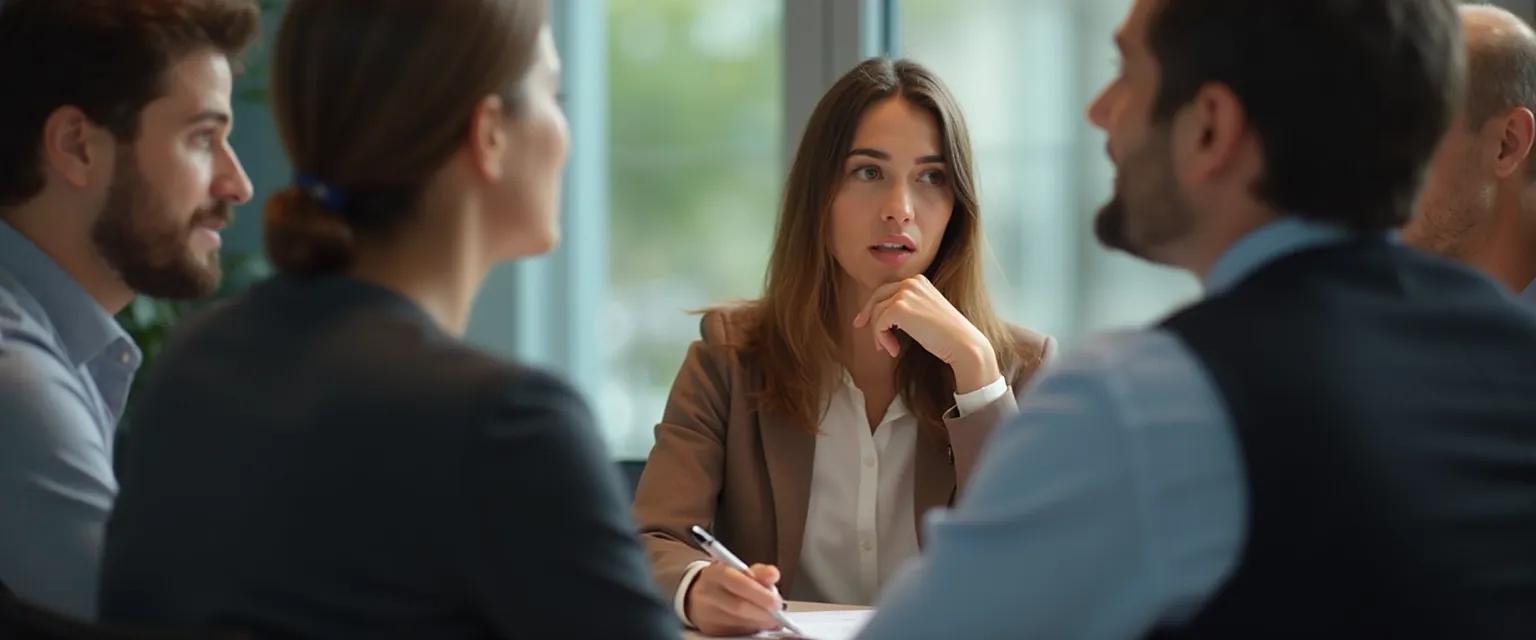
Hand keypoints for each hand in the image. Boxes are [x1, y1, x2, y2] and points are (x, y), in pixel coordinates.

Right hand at [685, 562, 785, 635]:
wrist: (697, 596)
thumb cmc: (724, 582)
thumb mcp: (739, 570)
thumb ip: (759, 572)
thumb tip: (773, 574)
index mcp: (716, 573)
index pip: (738, 583)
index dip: (760, 594)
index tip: (777, 602)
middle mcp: (708, 594)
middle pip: (739, 607)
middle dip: (763, 613)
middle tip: (779, 615)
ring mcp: (707, 614)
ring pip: (739, 623)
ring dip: (760, 622)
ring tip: (770, 618)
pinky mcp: (710, 630)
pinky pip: (736, 632)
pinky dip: (752, 629)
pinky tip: (758, 623)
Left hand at [852, 275, 1001, 392]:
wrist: (962, 343)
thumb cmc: (947, 335)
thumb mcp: (926, 313)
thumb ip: (908, 308)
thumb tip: (883, 316)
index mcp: (918, 281)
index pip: (888, 290)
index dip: (875, 305)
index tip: (866, 320)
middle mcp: (911, 282)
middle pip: (877, 296)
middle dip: (868, 313)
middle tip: (860, 327)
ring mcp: (905, 293)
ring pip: (877, 313)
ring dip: (879, 334)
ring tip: (890, 349)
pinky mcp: (899, 308)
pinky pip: (879, 324)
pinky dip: (882, 339)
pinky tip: (894, 350)